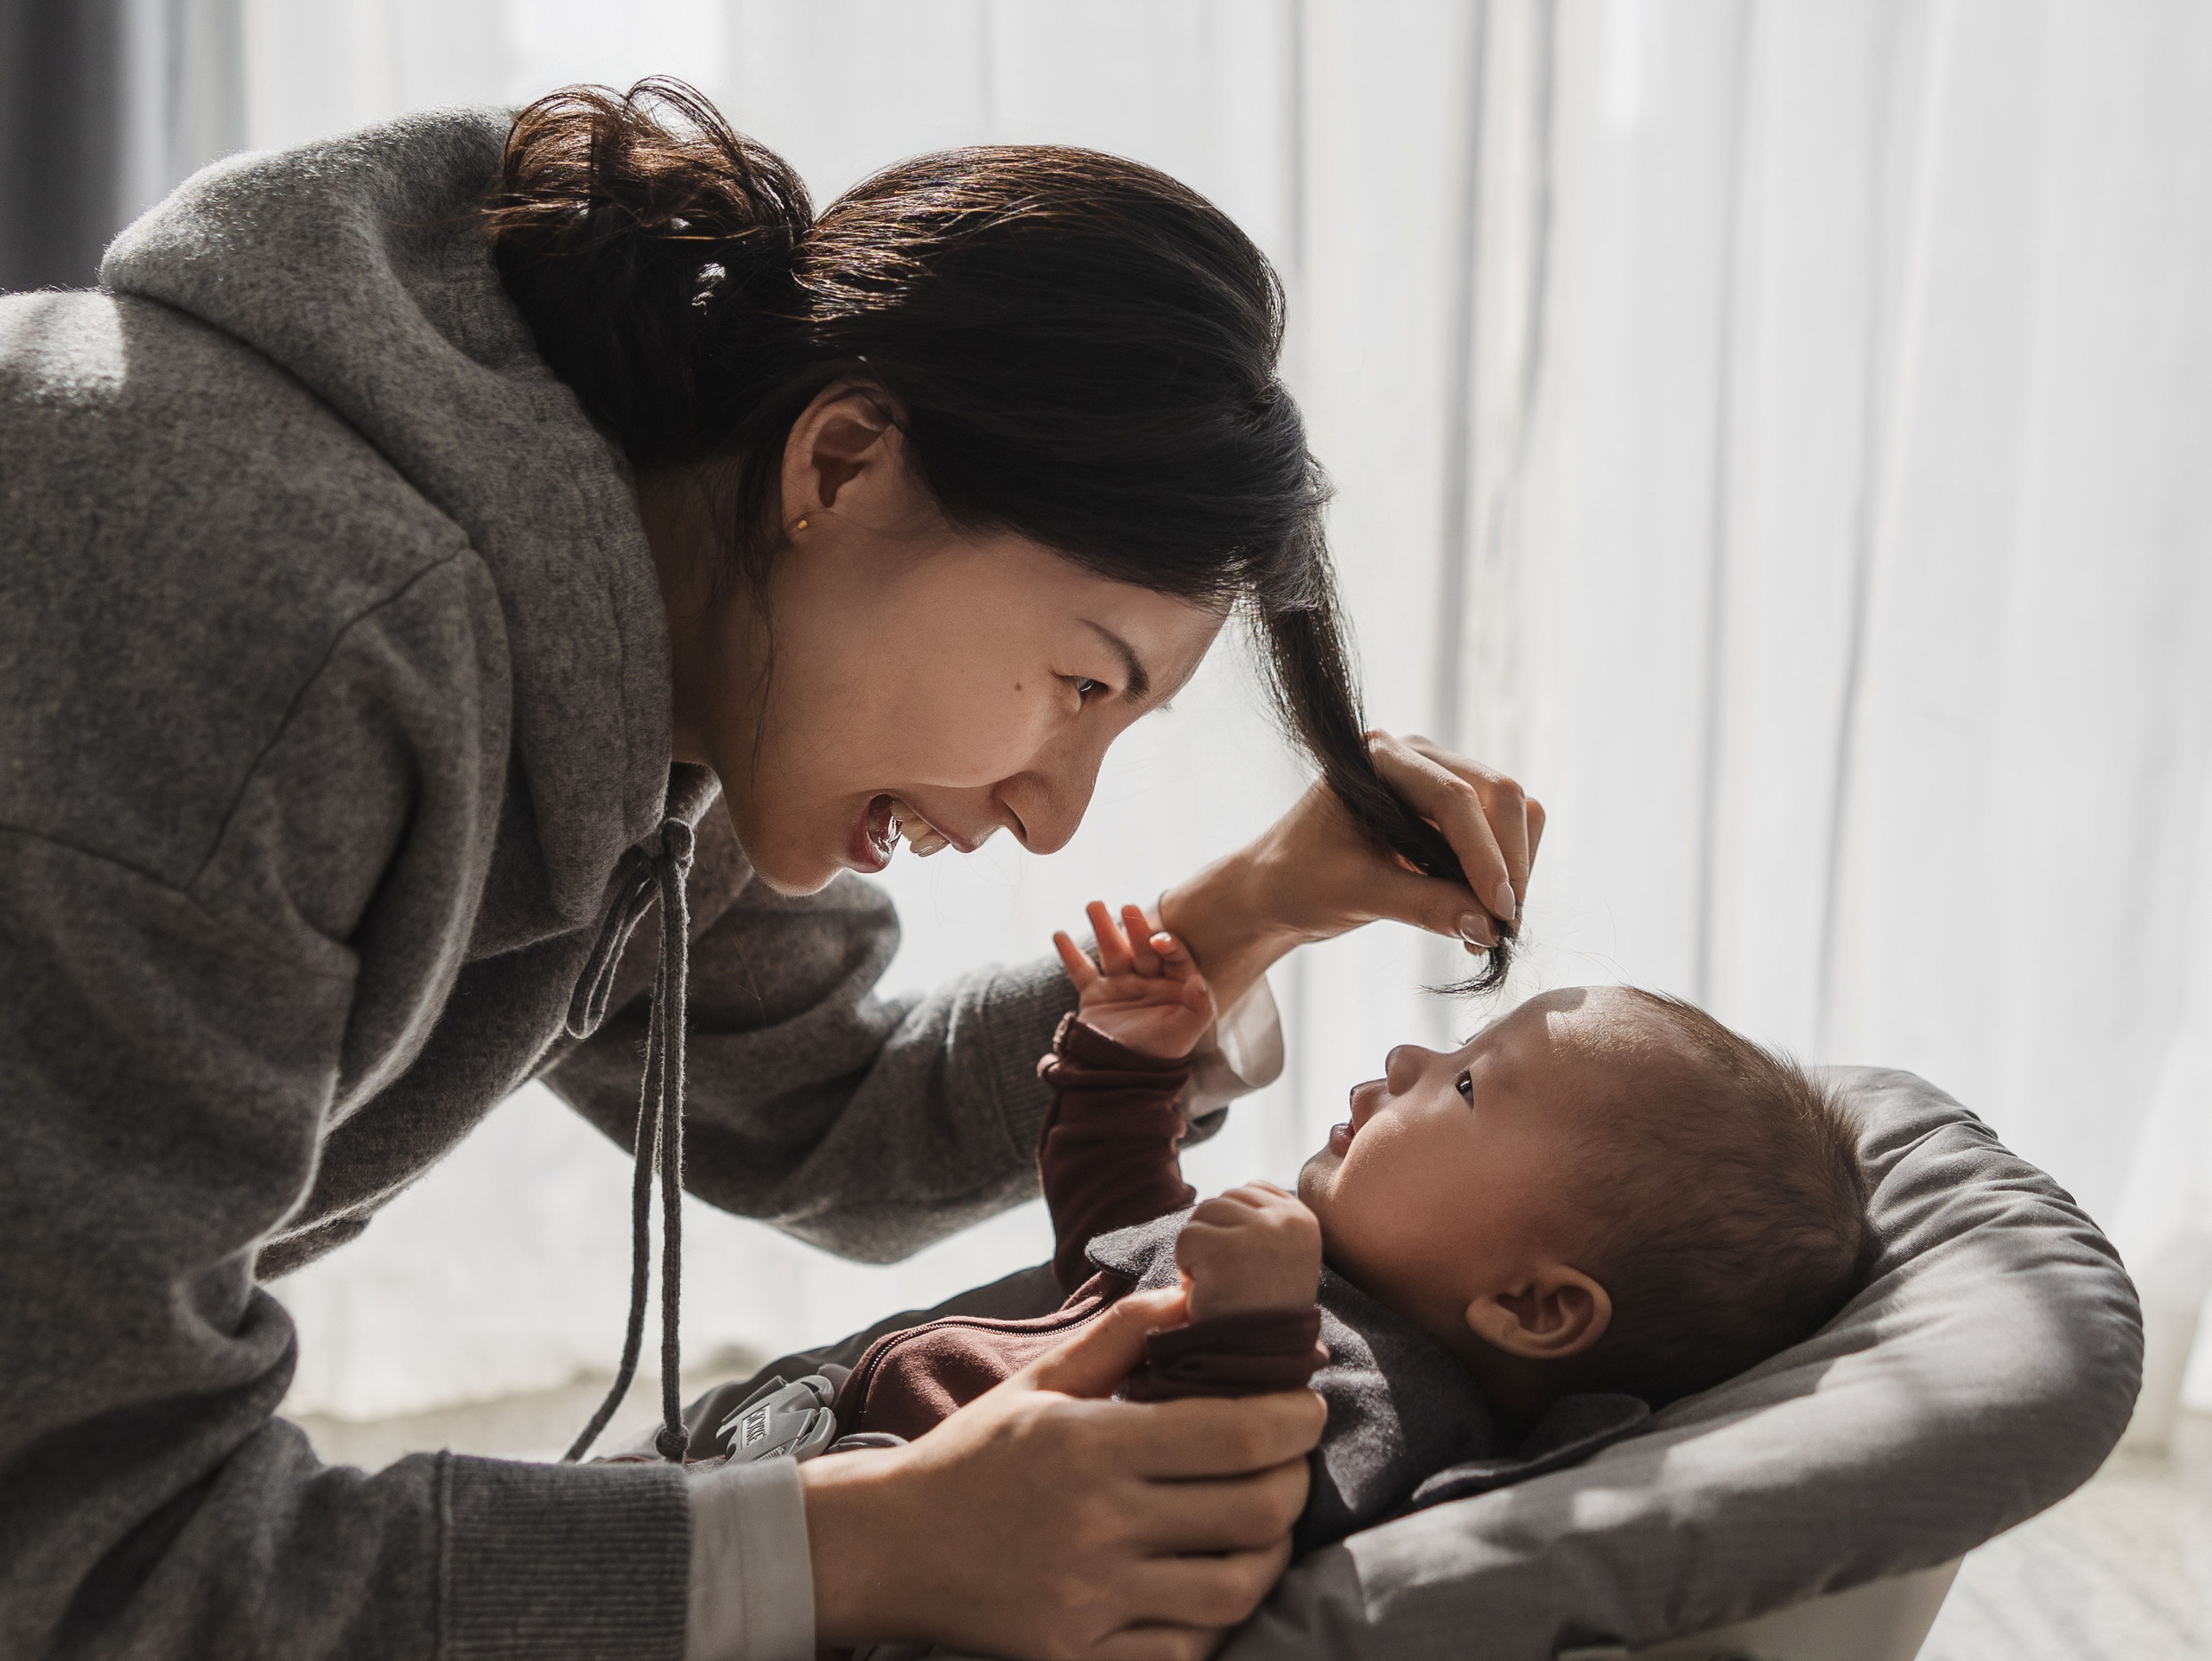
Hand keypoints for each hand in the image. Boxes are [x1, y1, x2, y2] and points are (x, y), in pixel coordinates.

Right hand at [801, 1286, 1324, 1657]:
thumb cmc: (975, 1455)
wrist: (890, 1547)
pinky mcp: (1080, 1657)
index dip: (1294, 1420)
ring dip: (1272, 1553)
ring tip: (1267, 1524)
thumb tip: (1198, 1294)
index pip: (1234, 1435)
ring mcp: (1090, 1600)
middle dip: (1296, 1482)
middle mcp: (1095, 1525)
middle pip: (1252, 1512)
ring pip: (1235, 1590)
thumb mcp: (1041, 1381)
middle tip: (1294, 1462)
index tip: (1308, 1408)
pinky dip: (1220, 1618)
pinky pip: (1187, 1649)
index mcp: (1089, 1446)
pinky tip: (1217, 1581)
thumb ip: (1123, 1335)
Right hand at [1054, 901, 1217, 1061]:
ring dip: (1103, 927)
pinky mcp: (1095, 995)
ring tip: (1093, 904)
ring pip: (1112, 950)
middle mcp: (1149, 979)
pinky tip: (1058, 934)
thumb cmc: (1161, 1054)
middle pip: (1142, 947)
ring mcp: (1121, 985)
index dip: (1168, 945)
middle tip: (1127, 907)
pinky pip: (1081, 970)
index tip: (1159, 940)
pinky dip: (1069, 953)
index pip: (1174, 956)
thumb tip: (1199, 981)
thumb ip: (1199, 1006)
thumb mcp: (1186, 1031)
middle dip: (1135, 927)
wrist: (1124, 1077)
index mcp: (1175, 985)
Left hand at [1158, 734, 1543, 1011]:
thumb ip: (1423, 905)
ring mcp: (1438, 781)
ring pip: (1511, 815)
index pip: (1455, 798)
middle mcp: (1416, 758)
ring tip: (1490, 930)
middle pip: (1499, 796)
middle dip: (1510, 862)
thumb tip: (1489, 926)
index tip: (1500, 911)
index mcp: (1381, 757)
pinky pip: (1499, 838)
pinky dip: (1501, 877)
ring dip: (1513, 871)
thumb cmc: (1297, 881)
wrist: (1275, 891)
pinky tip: (1480, 921)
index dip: (1485, 855)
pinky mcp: (1449, 815)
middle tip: (1504, 924)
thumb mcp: (1355, 894)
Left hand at [1176, 1182, 1322, 1323]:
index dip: (1233, 1228)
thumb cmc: (1262, 1315)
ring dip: (1198, 1254)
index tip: (1245, 1266)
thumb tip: (1230, 1195)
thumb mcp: (1281, 1260)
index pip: (1248, 1191)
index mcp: (1304, 1220)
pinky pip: (1185, 1241)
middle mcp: (1286, 1221)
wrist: (1256, 1362)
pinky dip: (1187, 1269)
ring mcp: (1257, 1235)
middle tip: (1230, 1282)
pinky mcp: (1225, 1254)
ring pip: (1200, 1216)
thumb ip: (1265, 1223)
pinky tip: (1208, 1293)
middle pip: (1221, 1201)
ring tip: (1221, 1287)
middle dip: (1213, 1240)